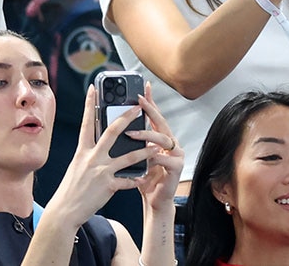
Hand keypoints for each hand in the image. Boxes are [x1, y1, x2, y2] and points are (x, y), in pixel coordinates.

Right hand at [46, 87, 158, 229]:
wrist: (64, 212)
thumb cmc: (71, 189)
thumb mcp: (77, 166)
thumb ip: (89, 154)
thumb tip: (99, 144)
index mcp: (82, 151)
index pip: (86, 123)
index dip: (89, 104)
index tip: (94, 88)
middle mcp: (92, 157)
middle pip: (112, 132)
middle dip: (127, 118)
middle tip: (138, 107)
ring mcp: (101, 171)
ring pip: (128, 156)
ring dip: (144, 151)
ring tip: (155, 146)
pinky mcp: (108, 186)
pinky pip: (127, 181)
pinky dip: (136, 179)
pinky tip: (144, 178)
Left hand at [128, 83, 183, 211]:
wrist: (155, 201)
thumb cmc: (145, 178)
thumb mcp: (135, 156)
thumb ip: (131, 141)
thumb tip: (111, 124)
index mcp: (160, 138)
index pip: (154, 116)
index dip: (150, 101)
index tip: (143, 87)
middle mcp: (170, 143)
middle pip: (161, 122)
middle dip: (150, 110)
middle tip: (138, 101)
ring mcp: (176, 154)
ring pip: (163, 138)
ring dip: (147, 135)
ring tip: (131, 133)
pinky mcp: (177, 168)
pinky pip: (165, 158)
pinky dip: (154, 156)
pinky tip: (147, 154)